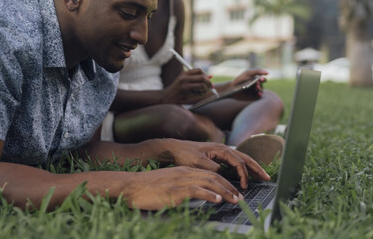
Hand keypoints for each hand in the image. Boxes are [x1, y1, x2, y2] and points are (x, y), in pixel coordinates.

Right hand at [122, 166, 243, 209]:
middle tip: (241, 198)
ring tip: (235, 200)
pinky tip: (218, 200)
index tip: (234, 192)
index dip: (224, 183)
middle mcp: (184, 173)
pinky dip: (210, 194)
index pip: (209, 175)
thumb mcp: (169, 185)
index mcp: (184, 172)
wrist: (132, 187)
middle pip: (213, 177)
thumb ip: (182, 187)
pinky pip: (196, 190)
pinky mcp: (175, 190)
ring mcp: (180, 181)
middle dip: (230, 187)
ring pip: (209, 183)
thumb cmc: (148, 188)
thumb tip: (195, 195)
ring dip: (225, 191)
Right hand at [162, 68, 213, 103]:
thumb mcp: (185, 80)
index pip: (199, 70)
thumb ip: (196, 78)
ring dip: (206, 89)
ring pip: (202, 85)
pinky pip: (199, 93)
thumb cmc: (178, 88)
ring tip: (204, 91)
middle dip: (209, 82)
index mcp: (184, 73)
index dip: (205, 74)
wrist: (168, 96)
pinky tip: (199, 94)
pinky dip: (202, 94)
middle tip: (211, 86)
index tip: (207, 79)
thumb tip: (211, 76)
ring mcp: (185, 86)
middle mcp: (184, 78)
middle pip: (202, 77)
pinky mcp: (186, 93)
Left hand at [162, 139, 269, 189]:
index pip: (238, 161)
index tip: (244, 186)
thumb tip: (221, 172)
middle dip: (256, 168)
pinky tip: (245, 175)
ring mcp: (221, 152)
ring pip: (241, 159)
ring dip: (252, 168)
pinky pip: (235, 162)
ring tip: (261, 176)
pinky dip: (243, 168)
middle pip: (245, 158)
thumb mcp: (197, 162)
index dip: (244, 174)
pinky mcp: (218, 156)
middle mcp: (223, 149)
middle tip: (267, 178)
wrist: (175, 149)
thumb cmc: (185, 154)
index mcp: (220, 149)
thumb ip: (210, 166)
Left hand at [231, 69, 267, 100]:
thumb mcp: (248, 73)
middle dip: (260, 85)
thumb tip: (268, 73)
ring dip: (260, 89)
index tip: (260, 79)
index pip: (263, 80)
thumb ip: (257, 70)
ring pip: (261, 91)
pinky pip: (259, 97)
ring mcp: (255, 92)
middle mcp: (257, 86)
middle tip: (256, 84)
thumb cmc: (240, 79)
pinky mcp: (253, 97)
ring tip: (256, 87)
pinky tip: (258, 93)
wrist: (232, 87)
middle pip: (262, 86)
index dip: (262, 79)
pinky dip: (260, 95)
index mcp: (257, 80)